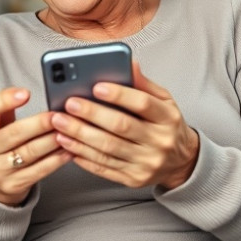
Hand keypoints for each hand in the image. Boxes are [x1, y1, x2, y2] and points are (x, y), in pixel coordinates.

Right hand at [0, 88, 71, 205]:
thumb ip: (6, 107)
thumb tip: (25, 92)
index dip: (5, 100)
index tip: (26, 93)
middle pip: (14, 132)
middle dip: (39, 123)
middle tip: (58, 115)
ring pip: (29, 152)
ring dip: (51, 140)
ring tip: (68, 131)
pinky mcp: (12, 185)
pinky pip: (39, 170)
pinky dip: (56, 159)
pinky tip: (68, 150)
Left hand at [50, 61, 198, 189]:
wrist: (181, 162)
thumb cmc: (165, 125)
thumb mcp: (163, 101)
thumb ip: (143, 83)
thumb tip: (128, 62)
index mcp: (167, 118)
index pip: (143, 103)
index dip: (118, 94)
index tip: (95, 86)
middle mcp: (159, 142)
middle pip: (121, 126)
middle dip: (91, 114)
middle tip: (68, 104)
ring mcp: (146, 163)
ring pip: (108, 148)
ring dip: (80, 135)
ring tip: (59, 123)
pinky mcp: (133, 179)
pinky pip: (104, 167)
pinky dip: (82, 155)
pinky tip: (67, 143)